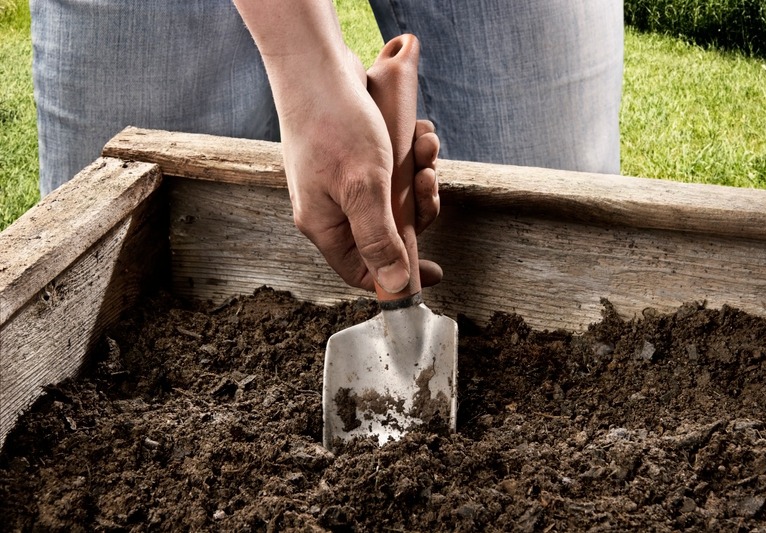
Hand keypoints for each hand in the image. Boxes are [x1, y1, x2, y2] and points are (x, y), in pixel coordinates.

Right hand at [233, 1, 439, 291]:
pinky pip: (392, 170)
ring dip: (417, 174)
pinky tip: (416, 134)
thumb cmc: (334, 124)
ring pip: (394, 197)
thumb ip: (380, 239)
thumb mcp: (364, 188)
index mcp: (325, 225)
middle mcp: (331, 207)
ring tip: (424, 147)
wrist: (315, 65)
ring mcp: (342, 181)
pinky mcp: (354, 157)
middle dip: (417, 207)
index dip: (398, 275)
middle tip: (427, 182)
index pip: (362, 271)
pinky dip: (410, 155)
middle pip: (387, 232)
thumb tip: (395, 287)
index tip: (435, 271)